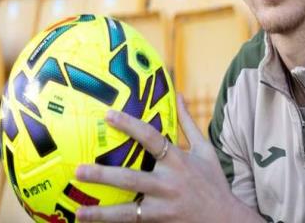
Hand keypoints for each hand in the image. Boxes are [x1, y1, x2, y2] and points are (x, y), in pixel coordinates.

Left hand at [75, 94, 262, 221]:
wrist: (225, 218)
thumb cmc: (213, 180)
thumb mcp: (205, 149)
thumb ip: (188, 122)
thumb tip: (179, 94)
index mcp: (178, 160)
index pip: (151, 138)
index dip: (130, 125)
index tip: (108, 115)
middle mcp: (169, 183)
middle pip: (132, 178)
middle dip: (105, 174)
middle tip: (79, 169)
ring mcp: (164, 206)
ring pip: (129, 210)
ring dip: (102, 211)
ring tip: (79, 210)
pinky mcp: (161, 222)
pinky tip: (94, 222)